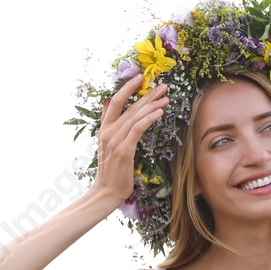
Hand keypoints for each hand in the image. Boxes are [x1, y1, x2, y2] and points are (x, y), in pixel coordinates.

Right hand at [92, 74, 168, 203]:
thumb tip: (108, 103)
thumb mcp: (107, 144)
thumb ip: (108, 123)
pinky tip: (159, 112)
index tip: (141, 77)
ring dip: (153, 105)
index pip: (116, 101)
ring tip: (166, 97)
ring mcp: (115, 140)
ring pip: (136, 116)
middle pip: (130, 106)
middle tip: (163, 85)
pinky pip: (138, 129)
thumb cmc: (111, 171)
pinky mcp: (123, 150)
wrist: (106, 192)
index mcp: (104, 129)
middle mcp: (108, 131)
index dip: (128, 87)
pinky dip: (148, 119)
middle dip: (147, 94)